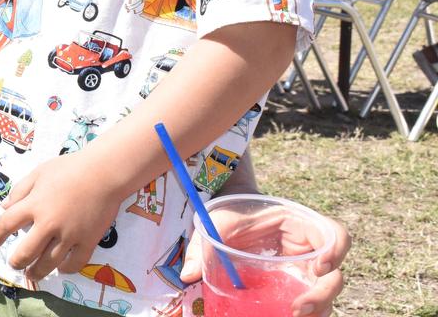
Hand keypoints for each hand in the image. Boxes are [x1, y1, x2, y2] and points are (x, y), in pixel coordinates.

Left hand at [0, 153, 123, 280]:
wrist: (104, 172)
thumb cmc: (70, 168)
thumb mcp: (39, 173)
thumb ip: (20, 190)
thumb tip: (4, 206)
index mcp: (34, 205)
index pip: (7, 224)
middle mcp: (49, 223)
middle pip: (26, 252)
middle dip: (16, 262)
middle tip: (14, 264)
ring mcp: (70, 235)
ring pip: (48, 263)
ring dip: (37, 272)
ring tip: (32, 274)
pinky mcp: (88, 241)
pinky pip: (75, 263)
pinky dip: (66, 269)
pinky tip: (61, 268)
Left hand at [181, 209, 349, 316]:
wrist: (230, 223)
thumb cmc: (230, 217)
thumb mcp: (218, 223)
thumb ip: (203, 245)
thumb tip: (187, 275)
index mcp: (299, 225)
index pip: (335, 234)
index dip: (336, 250)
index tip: (319, 268)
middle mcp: (309, 250)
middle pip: (334, 272)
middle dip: (324, 294)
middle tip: (299, 307)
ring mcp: (304, 271)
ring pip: (326, 293)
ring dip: (318, 308)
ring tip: (295, 316)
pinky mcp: (295, 287)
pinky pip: (310, 303)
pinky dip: (306, 313)